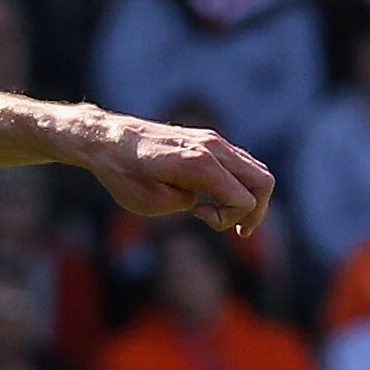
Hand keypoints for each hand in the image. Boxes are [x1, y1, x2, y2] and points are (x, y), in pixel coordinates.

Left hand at [69, 111, 273, 236]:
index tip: (198, 215)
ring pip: (256, 170)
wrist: (106, 139)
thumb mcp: (149, 204)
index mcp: (200, 164)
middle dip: (256, 211)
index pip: (244, 198)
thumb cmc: (122, 174)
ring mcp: (213, 140)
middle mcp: (213, 148)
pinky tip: (212, 196)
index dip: (228, 218)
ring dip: (249, 196)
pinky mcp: (207, 140)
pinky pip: (240, 163)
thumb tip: (205, 199)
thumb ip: (185, 204)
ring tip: (222, 213)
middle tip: (236, 229)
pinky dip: (238, 183)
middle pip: (263, 181)